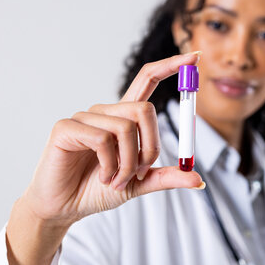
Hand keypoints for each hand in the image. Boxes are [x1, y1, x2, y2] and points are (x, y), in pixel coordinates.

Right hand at [22, 51, 202, 226]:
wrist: (65, 207)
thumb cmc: (98, 189)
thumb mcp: (139, 183)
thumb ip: (166, 177)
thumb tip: (198, 179)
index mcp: (124, 118)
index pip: (148, 79)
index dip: (170, 66)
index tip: (195, 56)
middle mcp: (106, 111)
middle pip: (145, 109)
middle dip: (151, 146)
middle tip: (140, 172)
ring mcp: (85, 117)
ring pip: (126, 128)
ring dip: (128, 163)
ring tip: (116, 180)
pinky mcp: (67, 127)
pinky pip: (102, 139)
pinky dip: (110, 165)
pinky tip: (103, 177)